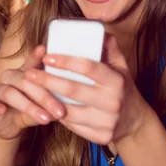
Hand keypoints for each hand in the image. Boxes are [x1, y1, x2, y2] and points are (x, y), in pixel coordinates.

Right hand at [0, 46, 65, 140]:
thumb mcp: (41, 108)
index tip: (44, 50)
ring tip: (44, 118)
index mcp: (24, 74)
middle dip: (44, 97)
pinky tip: (1, 110)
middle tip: (60, 111)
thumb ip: (48, 105)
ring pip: (9, 93)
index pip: (31, 63)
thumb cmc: (28, 112)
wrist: (9, 127)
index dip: (36, 56)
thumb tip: (64, 109)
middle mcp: (9, 77)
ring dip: (28, 106)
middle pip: (25, 81)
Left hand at [25, 36, 152, 144]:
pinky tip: (47, 106)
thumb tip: (97, 28)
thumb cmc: (122, 87)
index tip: (47, 57)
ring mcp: (107, 121)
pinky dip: (57, 115)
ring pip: (68, 111)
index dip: (65, 62)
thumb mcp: (121, 66)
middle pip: (72, 90)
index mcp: (116, 81)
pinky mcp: (100, 137)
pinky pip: (72, 125)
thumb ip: (109, 47)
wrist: (135, 122)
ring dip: (48, 100)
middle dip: (47, 81)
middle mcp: (112, 101)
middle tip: (30, 73)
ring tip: (33, 90)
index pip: (87, 67)